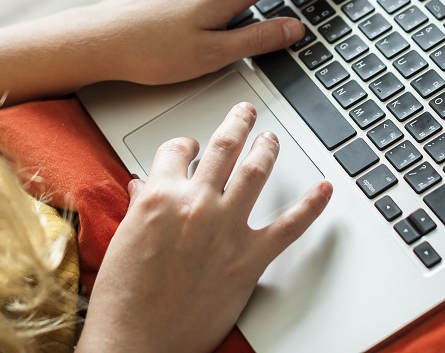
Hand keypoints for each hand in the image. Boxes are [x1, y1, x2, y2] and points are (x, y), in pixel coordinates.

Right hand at [77, 102, 332, 352]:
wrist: (137, 342)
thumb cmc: (123, 299)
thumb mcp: (122, 240)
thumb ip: (139, 208)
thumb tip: (143, 188)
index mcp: (159, 196)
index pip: (176, 150)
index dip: (185, 145)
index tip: (192, 146)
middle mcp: (195, 204)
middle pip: (223, 148)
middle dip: (237, 124)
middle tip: (246, 114)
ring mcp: (226, 229)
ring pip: (255, 172)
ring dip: (267, 149)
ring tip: (272, 139)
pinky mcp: (248, 260)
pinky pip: (288, 226)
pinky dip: (310, 206)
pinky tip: (323, 190)